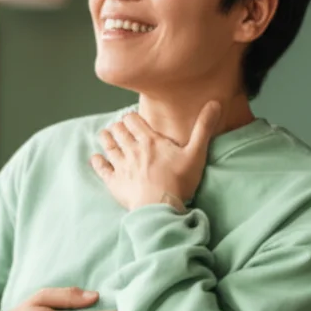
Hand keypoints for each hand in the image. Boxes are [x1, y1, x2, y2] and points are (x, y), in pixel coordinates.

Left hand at [90, 101, 221, 210]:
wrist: (159, 207)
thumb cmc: (179, 181)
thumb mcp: (196, 153)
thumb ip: (203, 128)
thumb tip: (215, 103)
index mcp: (150, 141)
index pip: (134, 121)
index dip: (131, 118)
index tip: (132, 118)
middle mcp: (132, 150)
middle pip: (119, 131)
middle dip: (118, 127)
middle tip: (119, 127)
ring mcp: (121, 166)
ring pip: (109, 146)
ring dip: (106, 138)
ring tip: (105, 134)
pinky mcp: (114, 182)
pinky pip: (102, 169)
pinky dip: (97, 162)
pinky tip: (95, 158)